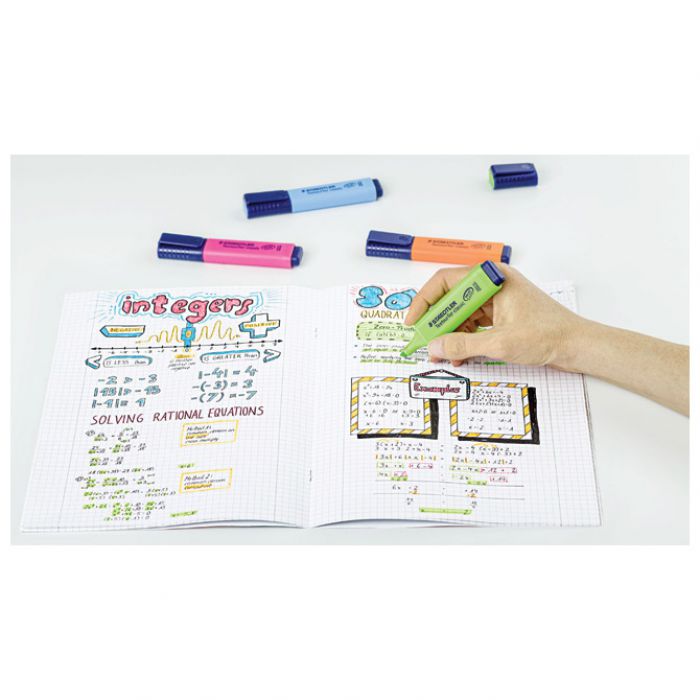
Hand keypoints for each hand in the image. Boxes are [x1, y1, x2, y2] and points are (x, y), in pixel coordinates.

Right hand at [404, 264, 584, 367]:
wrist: (577, 345)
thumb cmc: (548, 335)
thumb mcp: (500, 343)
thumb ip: (462, 344)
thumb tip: (435, 346)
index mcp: (492, 279)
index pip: (445, 282)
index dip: (424, 302)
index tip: (414, 322)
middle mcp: (492, 285)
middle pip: (451, 299)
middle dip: (436, 323)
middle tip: (425, 342)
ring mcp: (496, 300)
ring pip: (460, 314)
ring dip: (449, 334)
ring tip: (442, 355)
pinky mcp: (500, 315)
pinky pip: (472, 324)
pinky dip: (463, 339)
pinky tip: (458, 356)